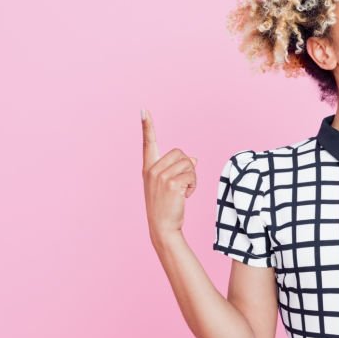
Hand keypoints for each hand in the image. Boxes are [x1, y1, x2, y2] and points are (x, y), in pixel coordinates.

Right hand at [142, 109, 197, 241]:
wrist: (162, 227)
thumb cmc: (166, 206)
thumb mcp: (169, 185)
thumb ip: (177, 169)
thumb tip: (194, 158)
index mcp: (148, 168)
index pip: (148, 143)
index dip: (147, 126)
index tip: (144, 110)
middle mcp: (152, 169)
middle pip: (180, 153)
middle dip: (187, 167)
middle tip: (182, 184)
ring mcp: (161, 176)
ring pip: (189, 163)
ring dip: (192, 177)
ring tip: (183, 192)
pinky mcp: (172, 183)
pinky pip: (192, 174)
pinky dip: (194, 185)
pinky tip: (186, 196)